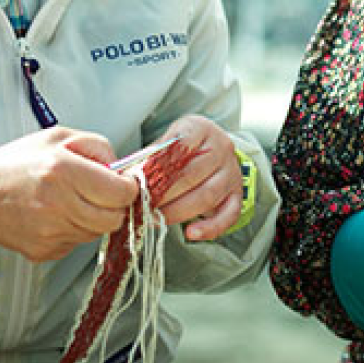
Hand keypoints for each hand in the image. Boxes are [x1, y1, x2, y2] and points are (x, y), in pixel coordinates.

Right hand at [0, 126, 138, 268]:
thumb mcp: (56, 138)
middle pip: (115, 219)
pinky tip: (55, 215)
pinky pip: (76, 243)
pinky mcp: (44, 251)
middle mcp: (58, 204)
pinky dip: (74, 230)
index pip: (121, 192)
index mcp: (62, 170)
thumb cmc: (15, 163)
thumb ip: (95, 146)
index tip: (122, 182)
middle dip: (115, 206)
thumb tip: (122, 167)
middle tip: (101, 194)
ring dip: (94, 218)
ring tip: (71, 201)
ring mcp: (51, 232)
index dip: (128, 187)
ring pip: (97, 233)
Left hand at [141, 115, 243, 241]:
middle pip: (191, 175)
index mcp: (201, 128)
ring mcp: (232, 172)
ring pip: (206, 196)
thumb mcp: (167, 141)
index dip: (157, 169)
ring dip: (178, 212)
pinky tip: (191, 234)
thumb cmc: (184, 148)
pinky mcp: (237, 194)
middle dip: (163, 195)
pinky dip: (209, 228)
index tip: (137, 185)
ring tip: (156, 219)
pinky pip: (228, 215)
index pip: (179, 148)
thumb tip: (125, 177)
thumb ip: (150, 157)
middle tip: (142, 207)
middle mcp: (222, 148)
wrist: (212, 149)